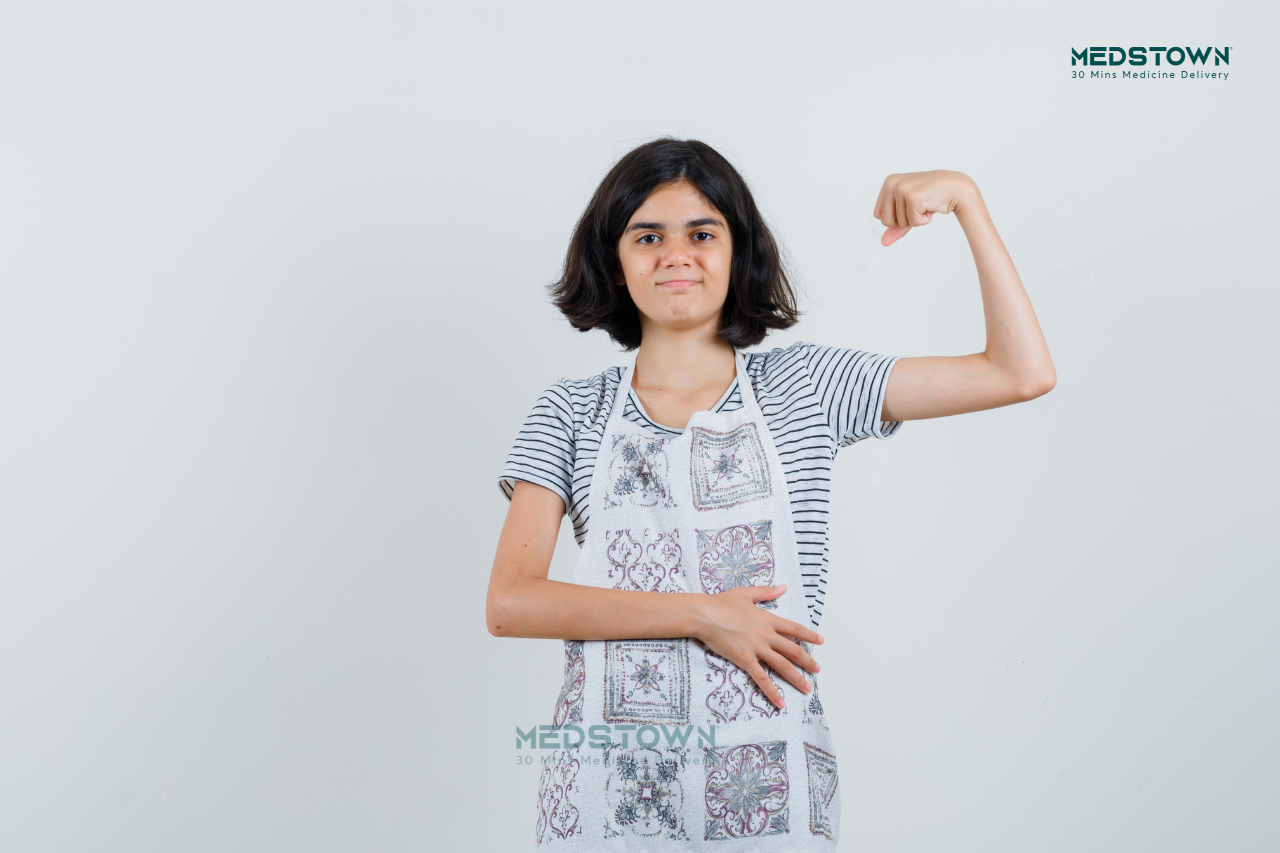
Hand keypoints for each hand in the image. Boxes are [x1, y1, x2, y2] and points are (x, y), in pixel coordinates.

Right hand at [691, 584, 823, 708]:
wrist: (704, 615)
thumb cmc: (722, 603)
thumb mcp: (746, 593)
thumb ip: (766, 592)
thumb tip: (783, 587)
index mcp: (768, 619)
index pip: (794, 628)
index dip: (809, 635)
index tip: (821, 641)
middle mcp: (766, 635)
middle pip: (793, 650)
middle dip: (808, 661)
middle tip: (818, 669)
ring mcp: (757, 649)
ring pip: (782, 666)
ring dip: (797, 678)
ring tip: (807, 688)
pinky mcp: (745, 660)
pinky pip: (762, 679)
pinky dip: (772, 692)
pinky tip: (781, 703)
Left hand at [872, 170, 974, 246]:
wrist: (956, 189)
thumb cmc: (931, 198)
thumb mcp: (909, 211)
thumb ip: (895, 226)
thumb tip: (883, 243)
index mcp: (888, 182)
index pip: (878, 215)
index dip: (895, 218)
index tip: (909, 207)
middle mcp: (892, 183)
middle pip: (885, 221)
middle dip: (903, 221)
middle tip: (918, 207)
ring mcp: (902, 189)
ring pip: (899, 223)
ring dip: (915, 220)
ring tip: (925, 205)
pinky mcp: (913, 197)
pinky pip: (913, 223)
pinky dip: (924, 220)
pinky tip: (931, 207)